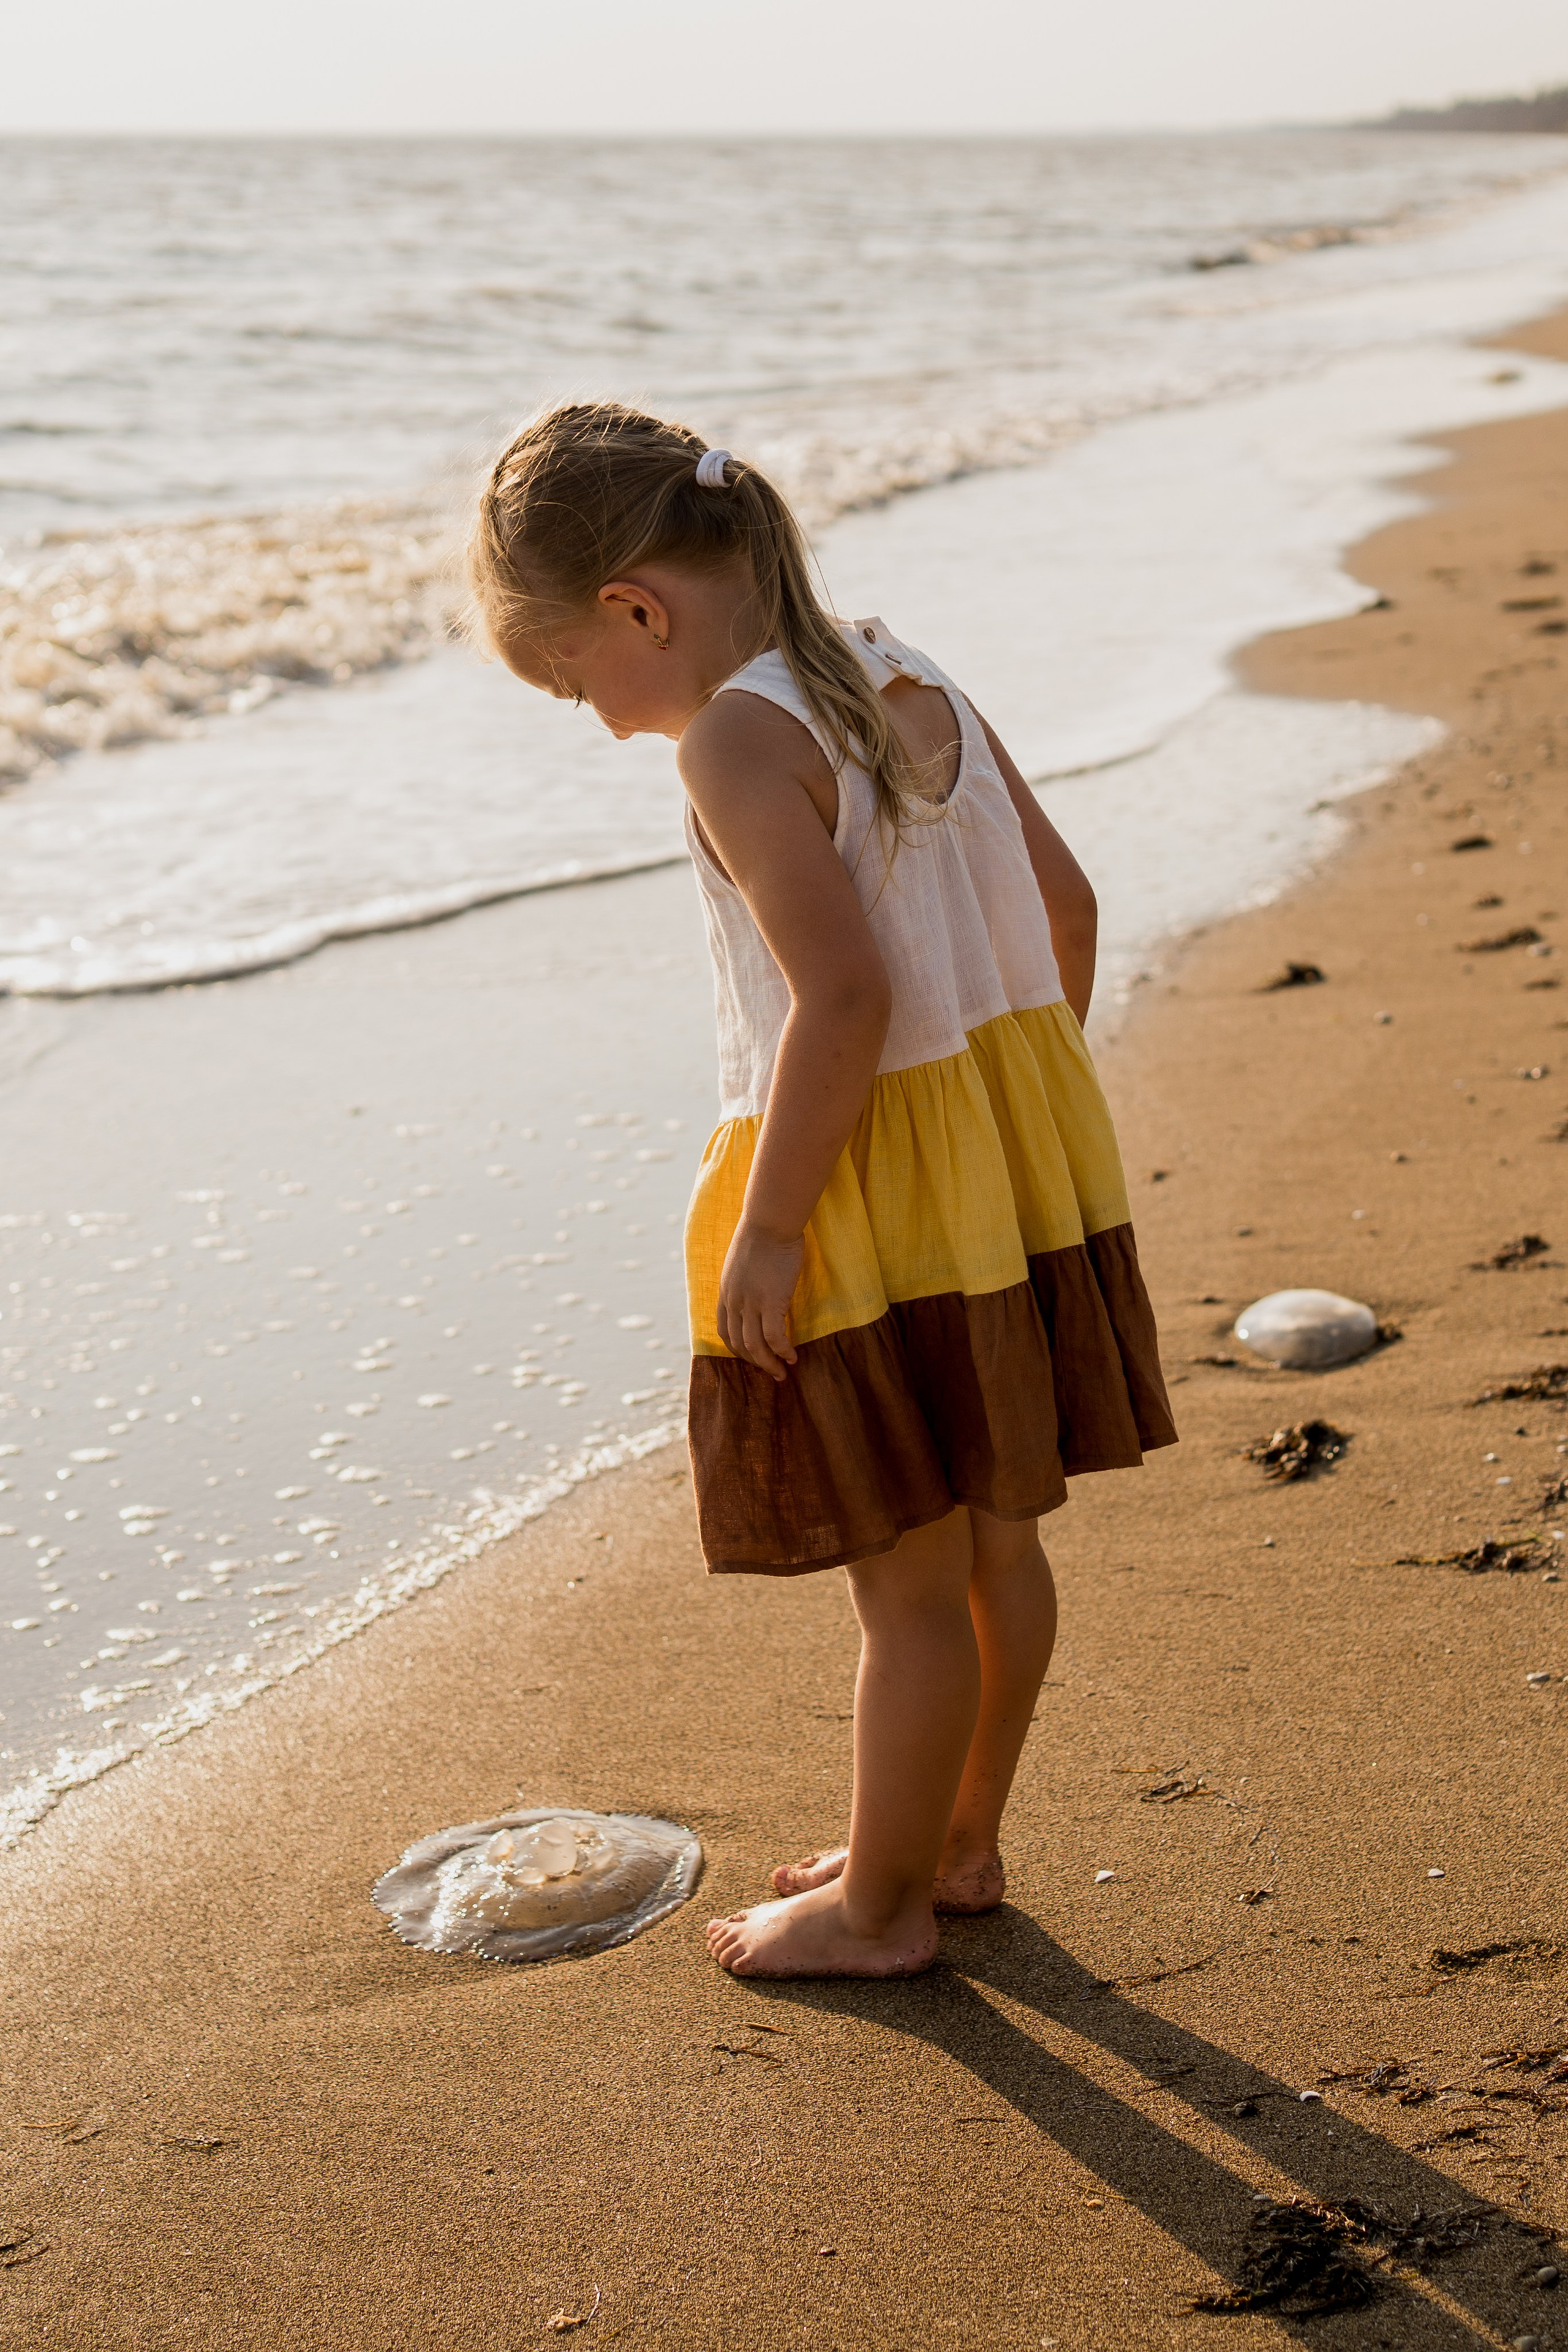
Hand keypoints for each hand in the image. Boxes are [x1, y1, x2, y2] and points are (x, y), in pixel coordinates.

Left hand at [716, 1220, 803, 1380]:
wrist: (770, 1221)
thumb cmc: (763, 1234)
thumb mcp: (744, 1261)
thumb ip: (746, 1280)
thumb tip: (759, 1289)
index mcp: (726, 1292)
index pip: (725, 1331)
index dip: (738, 1348)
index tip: (754, 1356)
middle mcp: (734, 1301)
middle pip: (738, 1343)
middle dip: (755, 1362)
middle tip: (771, 1371)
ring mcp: (750, 1303)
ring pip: (755, 1346)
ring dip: (769, 1363)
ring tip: (783, 1372)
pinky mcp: (770, 1301)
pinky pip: (774, 1337)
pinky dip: (782, 1350)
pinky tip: (793, 1356)